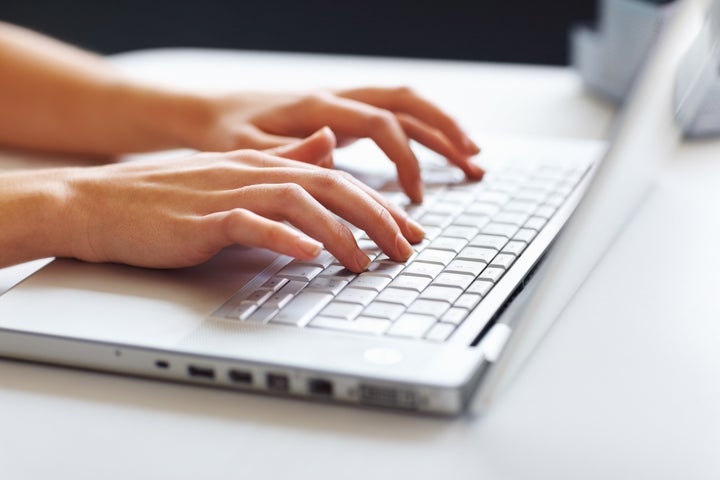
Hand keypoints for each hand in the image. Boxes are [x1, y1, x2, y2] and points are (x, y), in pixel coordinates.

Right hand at [54, 129, 423, 271]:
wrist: (101, 202)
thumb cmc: (169, 198)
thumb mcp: (234, 177)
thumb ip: (283, 165)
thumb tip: (327, 152)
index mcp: (265, 166)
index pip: (338, 180)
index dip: (379, 205)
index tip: (408, 232)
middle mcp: (254, 175)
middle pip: (332, 187)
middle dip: (377, 218)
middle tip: (406, 249)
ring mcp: (229, 196)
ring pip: (299, 203)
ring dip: (340, 233)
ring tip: (366, 262)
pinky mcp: (203, 221)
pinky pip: (250, 224)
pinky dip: (283, 237)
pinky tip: (309, 255)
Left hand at [187, 87, 482, 201]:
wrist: (210, 112)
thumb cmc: (226, 133)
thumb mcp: (247, 149)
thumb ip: (291, 152)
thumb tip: (333, 150)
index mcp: (317, 107)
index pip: (379, 124)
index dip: (404, 159)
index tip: (414, 199)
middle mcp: (336, 99)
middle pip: (406, 102)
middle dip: (444, 130)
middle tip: (474, 160)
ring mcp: (342, 104)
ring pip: (405, 105)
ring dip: (441, 128)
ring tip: (472, 157)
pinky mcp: (342, 115)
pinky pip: (392, 116)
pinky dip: (420, 132)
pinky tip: (436, 152)